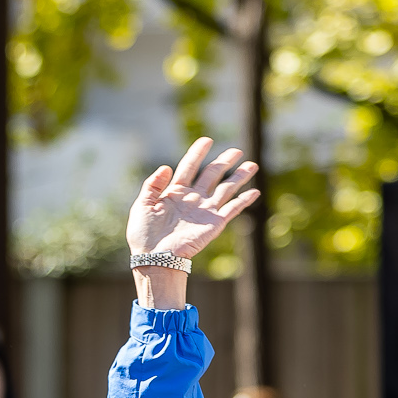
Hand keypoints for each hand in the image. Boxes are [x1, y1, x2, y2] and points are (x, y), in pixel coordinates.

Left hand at [128, 138, 258, 260]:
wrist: (154, 257)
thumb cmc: (144, 234)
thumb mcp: (143, 205)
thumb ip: (153, 185)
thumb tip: (166, 167)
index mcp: (174, 192)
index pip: (188, 167)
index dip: (197, 153)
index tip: (207, 140)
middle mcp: (192, 199)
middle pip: (211, 175)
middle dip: (223, 162)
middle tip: (236, 150)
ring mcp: (204, 210)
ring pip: (225, 189)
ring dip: (239, 177)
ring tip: (252, 165)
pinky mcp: (214, 224)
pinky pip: (232, 209)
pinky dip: (243, 200)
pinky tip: (254, 192)